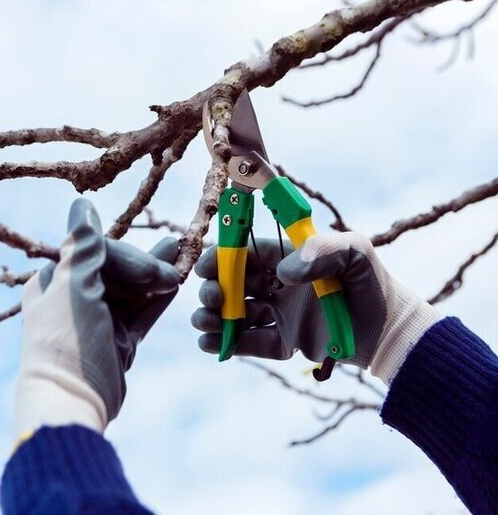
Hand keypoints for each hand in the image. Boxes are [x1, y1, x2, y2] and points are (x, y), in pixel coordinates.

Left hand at [15, 199, 179, 436]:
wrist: (72, 401)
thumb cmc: (66, 339)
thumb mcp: (74, 287)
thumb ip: (84, 246)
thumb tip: (82, 204)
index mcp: (55, 280)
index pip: (96, 251)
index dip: (126, 256)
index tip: (150, 270)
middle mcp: (75, 296)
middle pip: (117, 268)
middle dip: (146, 266)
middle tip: (172, 272)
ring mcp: (99, 319)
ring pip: (133, 289)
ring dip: (157, 274)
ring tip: (183, 253)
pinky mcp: (118, 340)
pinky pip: (141, 313)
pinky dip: (158, 299)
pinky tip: (178, 283)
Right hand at [191, 232, 442, 383]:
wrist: (391, 332)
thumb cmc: (372, 284)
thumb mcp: (354, 252)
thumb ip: (321, 250)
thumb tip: (282, 273)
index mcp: (288, 259)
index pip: (246, 254)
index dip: (222, 258)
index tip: (205, 267)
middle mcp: (279, 286)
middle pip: (234, 284)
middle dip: (214, 290)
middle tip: (212, 298)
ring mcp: (281, 315)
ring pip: (237, 314)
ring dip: (214, 317)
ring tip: (204, 323)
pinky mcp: (286, 343)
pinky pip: (252, 343)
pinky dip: (229, 344)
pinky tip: (211, 344)